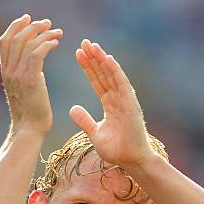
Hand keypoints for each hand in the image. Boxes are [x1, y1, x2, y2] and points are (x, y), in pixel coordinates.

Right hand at [0, 14, 62, 136]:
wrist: (29, 130)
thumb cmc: (30, 115)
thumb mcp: (23, 89)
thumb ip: (25, 73)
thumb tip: (34, 63)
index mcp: (5, 72)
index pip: (4, 41)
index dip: (15, 26)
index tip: (28, 18)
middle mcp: (9, 71)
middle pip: (16, 38)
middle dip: (32, 26)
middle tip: (47, 23)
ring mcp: (18, 75)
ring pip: (28, 44)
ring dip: (44, 34)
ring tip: (57, 32)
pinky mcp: (31, 80)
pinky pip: (38, 53)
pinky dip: (47, 44)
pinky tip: (56, 43)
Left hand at [70, 40, 152, 167]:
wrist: (131, 161)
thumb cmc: (117, 150)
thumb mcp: (94, 134)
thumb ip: (85, 120)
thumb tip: (72, 109)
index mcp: (110, 104)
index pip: (96, 81)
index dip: (87, 68)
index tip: (77, 54)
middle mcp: (118, 99)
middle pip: (103, 74)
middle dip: (93, 58)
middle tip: (84, 42)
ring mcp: (125, 100)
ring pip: (112, 75)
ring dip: (102, 59)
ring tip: (92, 45)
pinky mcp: (131, 104)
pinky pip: (122, 84)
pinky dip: (115, 71)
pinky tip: (107, 58)